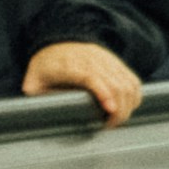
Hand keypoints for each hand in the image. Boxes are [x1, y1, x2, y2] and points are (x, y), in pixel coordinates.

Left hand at [23, 40, 144, 123]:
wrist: (59, 42)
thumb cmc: (46, 66)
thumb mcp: (33, 81)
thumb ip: (37, 96)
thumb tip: (45, 111)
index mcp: (69, 65)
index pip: (92, 77)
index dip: (104, 93)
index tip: (110, 110)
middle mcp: (92, 60)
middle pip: (115, 84)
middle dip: (119, 109)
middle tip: (110, 125)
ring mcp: (107, 60)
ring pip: (128, 83)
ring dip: (128, 105)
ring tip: (117, 119)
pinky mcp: (117, 63)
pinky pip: (133, 81)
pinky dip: (134, 97)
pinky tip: (128, 108)